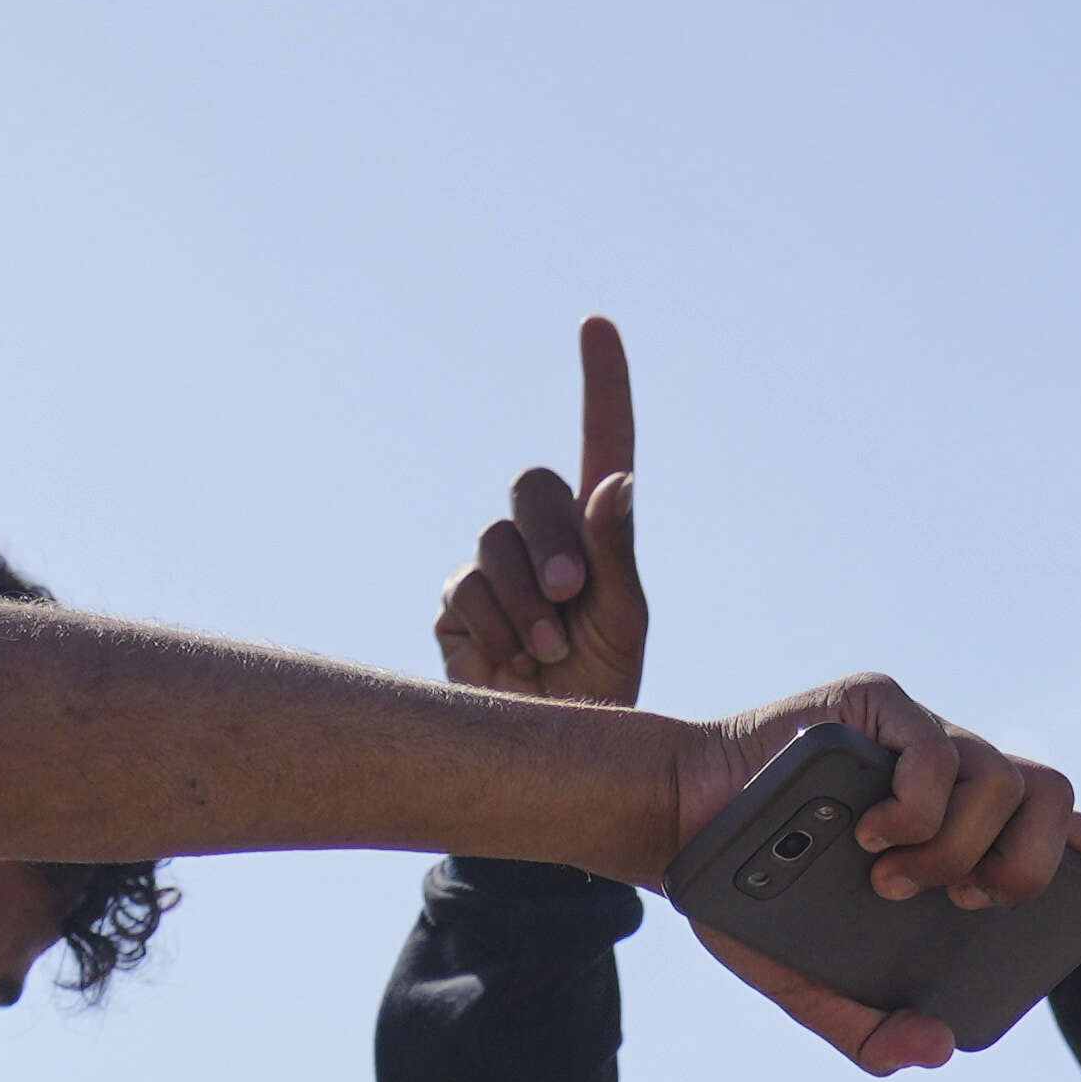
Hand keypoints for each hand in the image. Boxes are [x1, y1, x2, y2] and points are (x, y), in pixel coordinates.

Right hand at [435, 317, 649, 711]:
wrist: (551, 756)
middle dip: (552, 540)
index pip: (602, 443)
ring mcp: (493, 569)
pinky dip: (494, 627)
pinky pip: (466, 589)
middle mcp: (542, 539)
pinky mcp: (457, 606)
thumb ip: (616, 552)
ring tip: (549, 652)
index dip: (601, 384)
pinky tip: (511, 662)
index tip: (597, 325)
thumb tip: (617, 482)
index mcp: (597, 533)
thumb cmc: (602, 690)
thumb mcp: (624, 623)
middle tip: (571, 598)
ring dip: (526, 600)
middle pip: (532, 487)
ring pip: (494, 541)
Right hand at [658, 683, 1080, 1078]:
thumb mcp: (806, 983)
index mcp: (956, 833)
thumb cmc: (746, 897)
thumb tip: (936, 1052)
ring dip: (961, 847)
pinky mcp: (879, 704)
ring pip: (1004, 779)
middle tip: (965, 904)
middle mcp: (951, 775)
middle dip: (1028, 870)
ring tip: (895, 878)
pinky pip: (942, 751)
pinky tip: (878, 837)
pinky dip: (923, 806)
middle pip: (1054, 801)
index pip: (1066, 830)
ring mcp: (917, 734)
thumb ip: (866, 1029)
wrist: (670, 824)